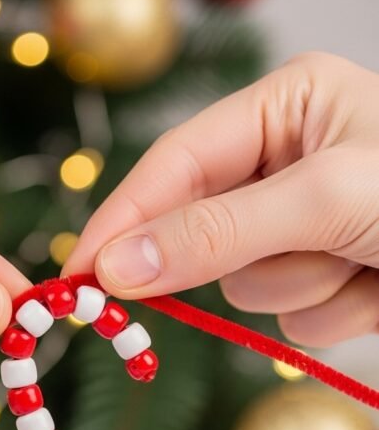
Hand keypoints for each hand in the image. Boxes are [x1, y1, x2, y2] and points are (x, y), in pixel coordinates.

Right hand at [66, 53, 378, 349]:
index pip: (176, 165)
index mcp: (285, 110)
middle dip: (241, 257)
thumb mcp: (322, 198)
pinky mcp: (328, 280)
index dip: (125, 219)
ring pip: (247, 287)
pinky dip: (333, 313)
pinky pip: (290, 319)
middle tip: (267, 263)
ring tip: (362, 262)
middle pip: (204, 235)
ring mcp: (306, 229)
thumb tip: (119, 265)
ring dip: (303, 287)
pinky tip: (376, 287)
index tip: (81, 275)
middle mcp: (288, 165)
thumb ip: (217, 231)